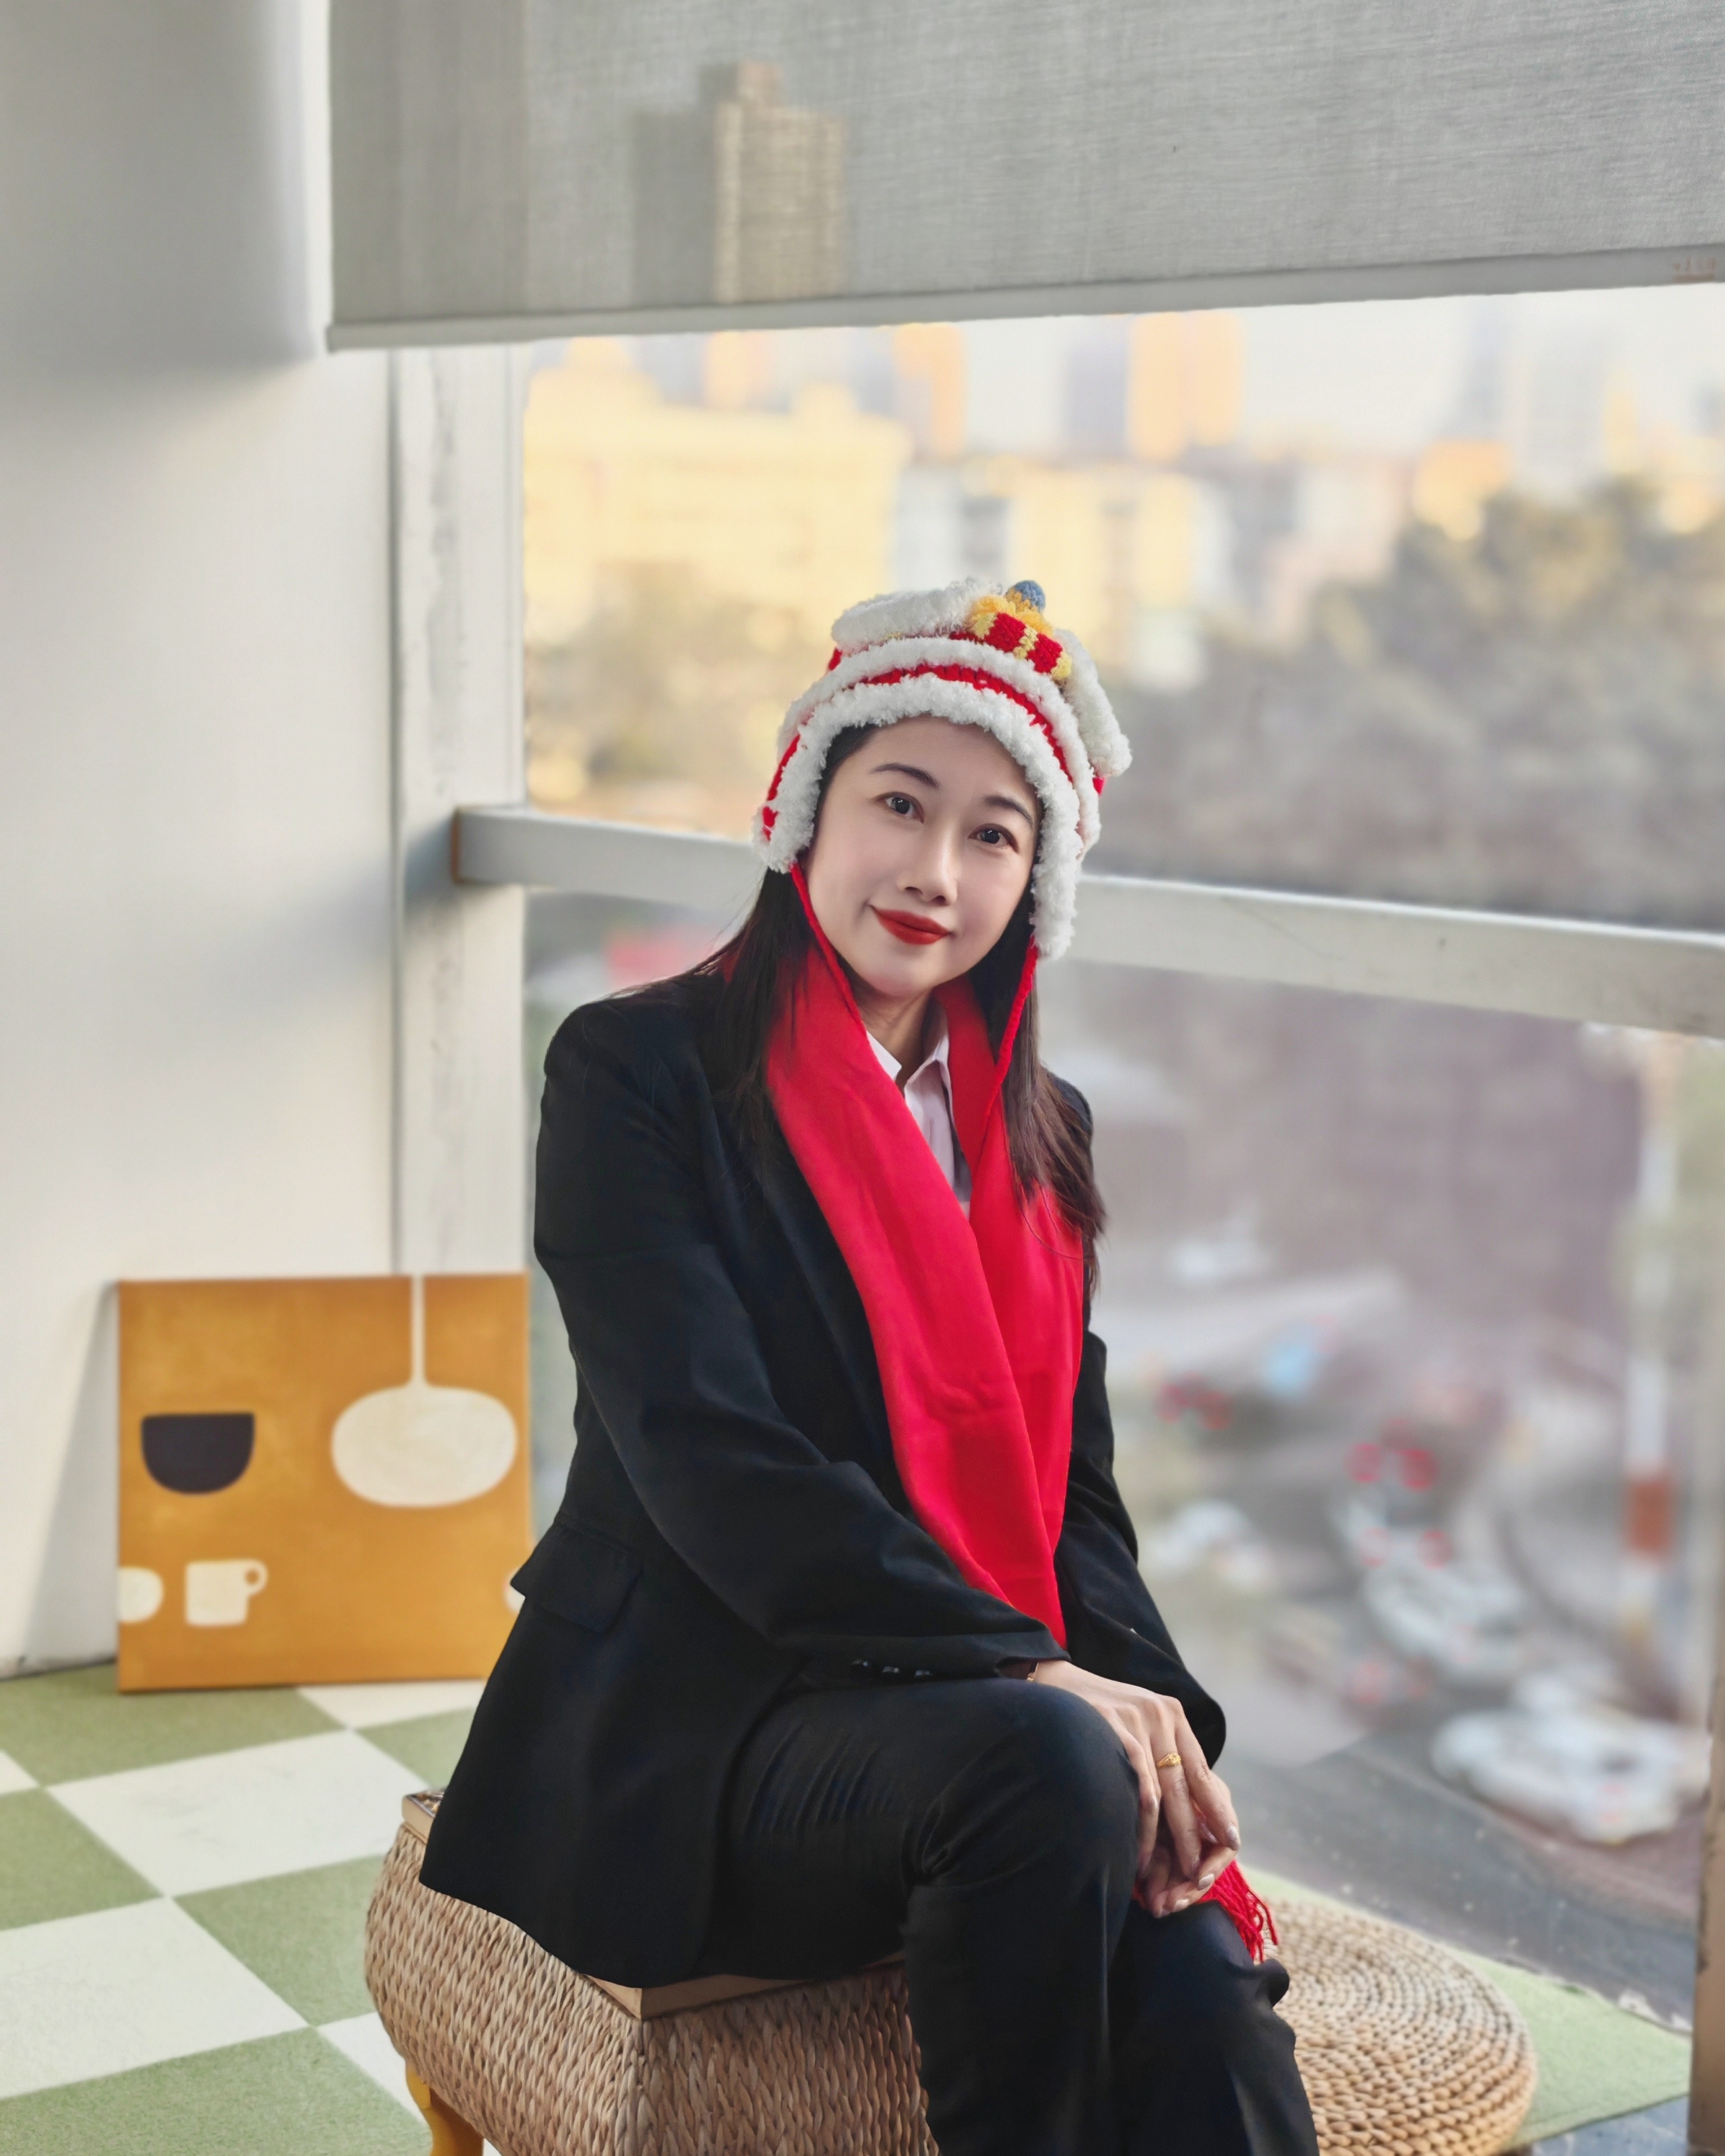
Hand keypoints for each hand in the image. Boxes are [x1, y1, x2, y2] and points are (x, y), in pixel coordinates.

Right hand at [1027, 1662, 1238, 1900]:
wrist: (1051, 1683)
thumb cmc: (1096, 1712)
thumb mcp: (1137, 1721)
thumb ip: (1161, 1750)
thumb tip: (1185, 1802)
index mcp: (1172, 1714)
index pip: (1202, 1772)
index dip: (1217, 1810)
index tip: (1229, 1841)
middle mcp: (1162, 1716)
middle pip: (1187, 1789)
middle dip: (1194, 1836)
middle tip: (1198, 1873)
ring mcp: (1138, 1723)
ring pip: (1164, 1796)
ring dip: (1167, 1841)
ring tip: (1167, 1872)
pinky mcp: (1115, 1732)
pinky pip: (1140, 1791)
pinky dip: (1143, 1827)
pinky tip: (1140, 1851)